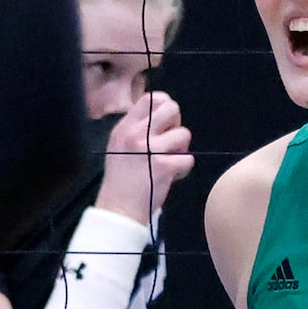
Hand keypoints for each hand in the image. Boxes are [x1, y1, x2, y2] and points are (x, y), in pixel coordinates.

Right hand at [93, 91, 194, 220]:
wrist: (119, 210)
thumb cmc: (122, 180)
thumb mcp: (120, 146)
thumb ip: (138, 129)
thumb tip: (164, 115)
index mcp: (124, 127)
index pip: (151, 98)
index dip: (165, 107)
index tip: (165, 124)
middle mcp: (136, 134)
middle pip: (172, 108)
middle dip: (177, 125)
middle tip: (170, 143)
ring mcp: (150, 149)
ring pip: (184, 134)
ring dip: (181, 150)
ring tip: (168, 163)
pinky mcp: (164, 166)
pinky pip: (188, 159)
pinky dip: (183, 169)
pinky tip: (171, 176)